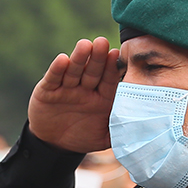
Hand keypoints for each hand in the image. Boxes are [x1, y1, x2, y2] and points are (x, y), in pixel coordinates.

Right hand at [27, 37, 120, 152]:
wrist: (54, 144)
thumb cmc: (82, 137)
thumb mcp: (104, 137)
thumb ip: (120, 131)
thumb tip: (140, 128)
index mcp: (101, 97)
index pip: (108, 80)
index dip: (112, 68)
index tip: (117, 54)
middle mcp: (85, 88)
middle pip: (92, 71)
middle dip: (98, 57)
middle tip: (102, 42)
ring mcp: (66, 88)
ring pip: (74, 71)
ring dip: (79, 58)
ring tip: (85, 45)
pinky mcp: (48, 90)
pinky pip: (53, 79)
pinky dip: (57, 69)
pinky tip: (63, 59)